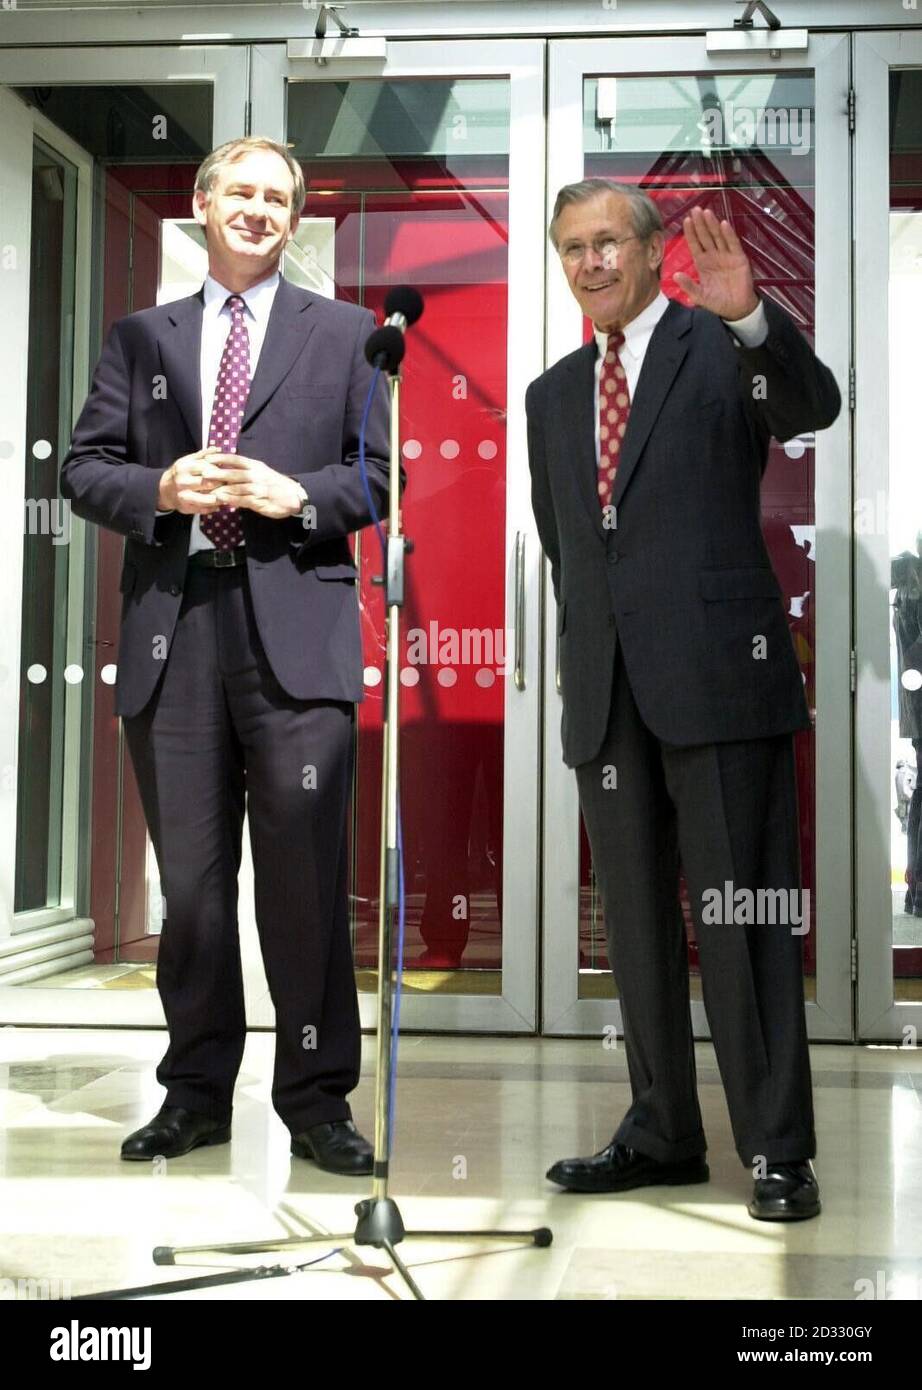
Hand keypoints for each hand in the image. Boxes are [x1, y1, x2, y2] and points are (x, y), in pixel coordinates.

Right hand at [157, 447, 227, 514]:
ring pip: (208, 499)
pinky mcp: (186, 508)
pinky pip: (204, 509)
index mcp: (184, 468)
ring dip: (220, 497)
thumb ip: (202, 455)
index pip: (208, 468)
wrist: (164, 489)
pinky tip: (219, 504)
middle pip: (209, 483)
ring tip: (227, 494)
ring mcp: (184, 496)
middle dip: (222, 484)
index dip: (220, 470)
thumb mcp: (188, 461)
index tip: (228, 472)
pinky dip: (214, 507)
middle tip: (230, 484)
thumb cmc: (181, 473)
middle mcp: (183, 482)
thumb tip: (216, 449)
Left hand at [197, 452, 302, 520]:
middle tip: (203, 473)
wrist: (294, 496)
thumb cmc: (275, 484)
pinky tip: (221, 499)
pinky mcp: (259, 501)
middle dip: (217, 473)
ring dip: (221, 488)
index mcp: (255, 466)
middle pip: (233, 473)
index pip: (235, 459)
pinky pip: (243, 499)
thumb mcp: (262, 472)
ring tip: (207, 488)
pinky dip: (231, 499)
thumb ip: (245, 471)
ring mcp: (258, 488)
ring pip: (236, 487)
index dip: (221, 458)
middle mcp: (256, 475)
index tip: (207, 457)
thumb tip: (229, 469)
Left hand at [673, 206, 758, 320]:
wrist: (736, 309)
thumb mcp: (700, 296)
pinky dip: (728, 234)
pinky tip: (723, 224)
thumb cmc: (718, 301)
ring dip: (712, 225)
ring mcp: (726, 256)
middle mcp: (714, 256)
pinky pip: (733, 244)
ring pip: (718, 237)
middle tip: (695, 209)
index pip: (695, 244)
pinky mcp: (738, 258)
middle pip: (705, 236)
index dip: (691, 233)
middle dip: (700, 223)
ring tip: (706, 212)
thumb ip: (688, 286)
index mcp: (703, 263)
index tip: (686, 220)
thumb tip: (675, 276)